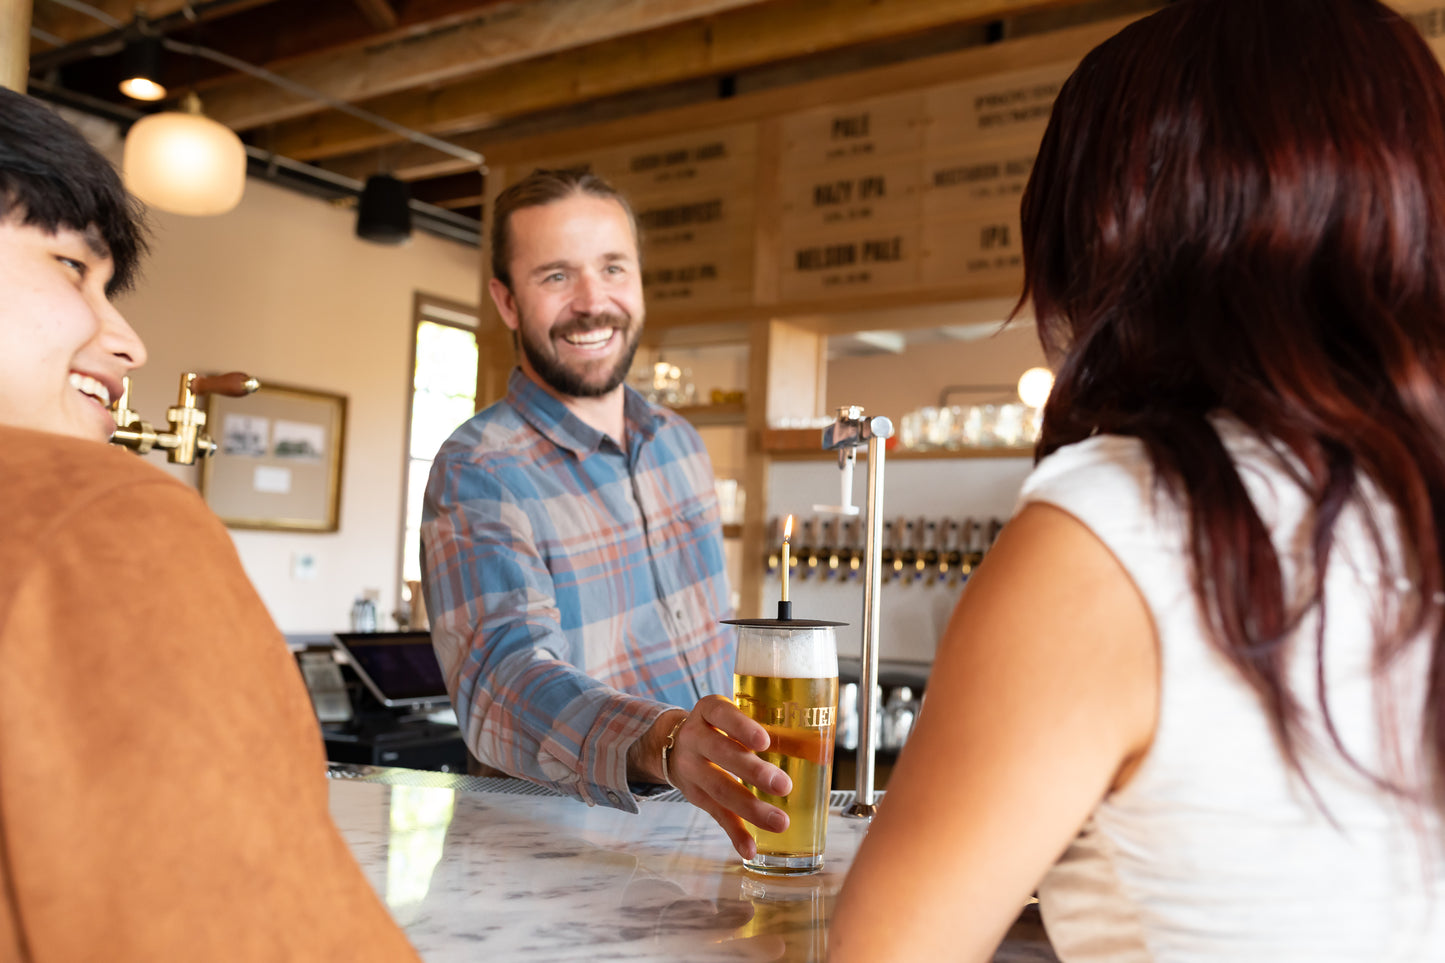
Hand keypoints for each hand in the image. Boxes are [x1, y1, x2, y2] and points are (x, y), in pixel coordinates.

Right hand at [661, 696, 793, 859]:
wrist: (671, 745)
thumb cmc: (719, 729)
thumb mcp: (734, 718)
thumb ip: (769, 730)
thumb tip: (819, 751)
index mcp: (709, 711)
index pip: (722, 714)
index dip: (742, 727)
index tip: (764, 741)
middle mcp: (695, 738)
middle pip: (722, 753)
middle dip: (754, 772)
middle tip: (784, 786)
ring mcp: (691, 768)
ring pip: (720, 788)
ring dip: (751, 808)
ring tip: (779, 822)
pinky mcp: (695, 795)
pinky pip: (715, 815)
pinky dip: (735, 833)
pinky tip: (750, 849)